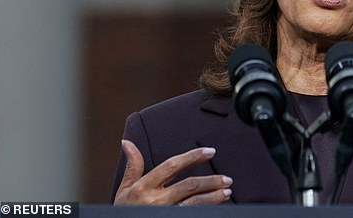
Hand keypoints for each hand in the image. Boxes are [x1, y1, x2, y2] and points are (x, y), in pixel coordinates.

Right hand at [114, 139, 233, 205]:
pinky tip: (217, 208)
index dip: (192, 157)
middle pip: (189, 186)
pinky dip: (206, 210)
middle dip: (211, 181)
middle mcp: (155, 201)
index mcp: (144, 187)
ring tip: (227, 192)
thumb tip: (127, 142)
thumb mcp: (125, 190)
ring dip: (214, 197)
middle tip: (227, 179)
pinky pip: (193, 215)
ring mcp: (165, 213)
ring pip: (195, 203)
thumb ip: (133, 167)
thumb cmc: (125, 211)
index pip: (172, 166)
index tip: (210, 151)